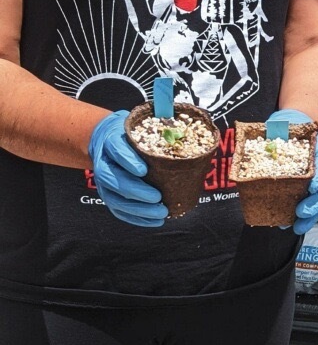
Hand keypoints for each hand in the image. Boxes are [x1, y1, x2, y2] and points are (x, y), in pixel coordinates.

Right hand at [88, 111, 167, 226]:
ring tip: (161, 212)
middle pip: (116, 180)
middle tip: (158, 198)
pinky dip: (137, 218)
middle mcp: (104, 163)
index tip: (144, 170)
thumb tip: (187, 131)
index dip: (130, 162)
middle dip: (137, 192)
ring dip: (139, 209)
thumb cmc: (130, 132)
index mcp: (112, 142)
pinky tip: (155, 221)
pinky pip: (120, 210)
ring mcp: (104, 181)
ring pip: (117, 199)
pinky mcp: (108, 194)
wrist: (104, 138)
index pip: (118, 151)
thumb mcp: (139, 123)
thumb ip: (157, 126)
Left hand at [265, 109, 317, 234]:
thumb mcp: (282, 124)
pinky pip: (315, 202)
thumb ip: (272, 133)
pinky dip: (307, 216)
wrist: (302, 123)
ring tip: (298, 227)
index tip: (313, 186)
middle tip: (301, 213)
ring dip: (312, 215)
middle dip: (315, 203)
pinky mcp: (314, 185)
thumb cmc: (292, 126)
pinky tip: (297, 225)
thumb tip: (253, 146)